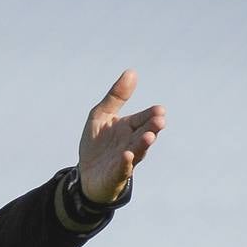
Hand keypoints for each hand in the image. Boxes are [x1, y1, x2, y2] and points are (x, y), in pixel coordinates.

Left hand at [77, 69, 165, 203]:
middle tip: (160, 121)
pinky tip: (127, 155)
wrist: (86, 175)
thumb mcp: (101, 115)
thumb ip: (116, 96)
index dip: (151, 115)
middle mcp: (131, 143)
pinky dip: (125, 163)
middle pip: (144, 134)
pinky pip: (122, 169)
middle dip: (152, 128)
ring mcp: (125, 160)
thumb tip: (132, 72)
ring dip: (143, 144)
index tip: (159, 110)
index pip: (143, 119)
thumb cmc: (97, 145)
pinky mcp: (115, 175)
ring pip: (137, 151)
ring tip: (149, 136)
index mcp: (129, 128)